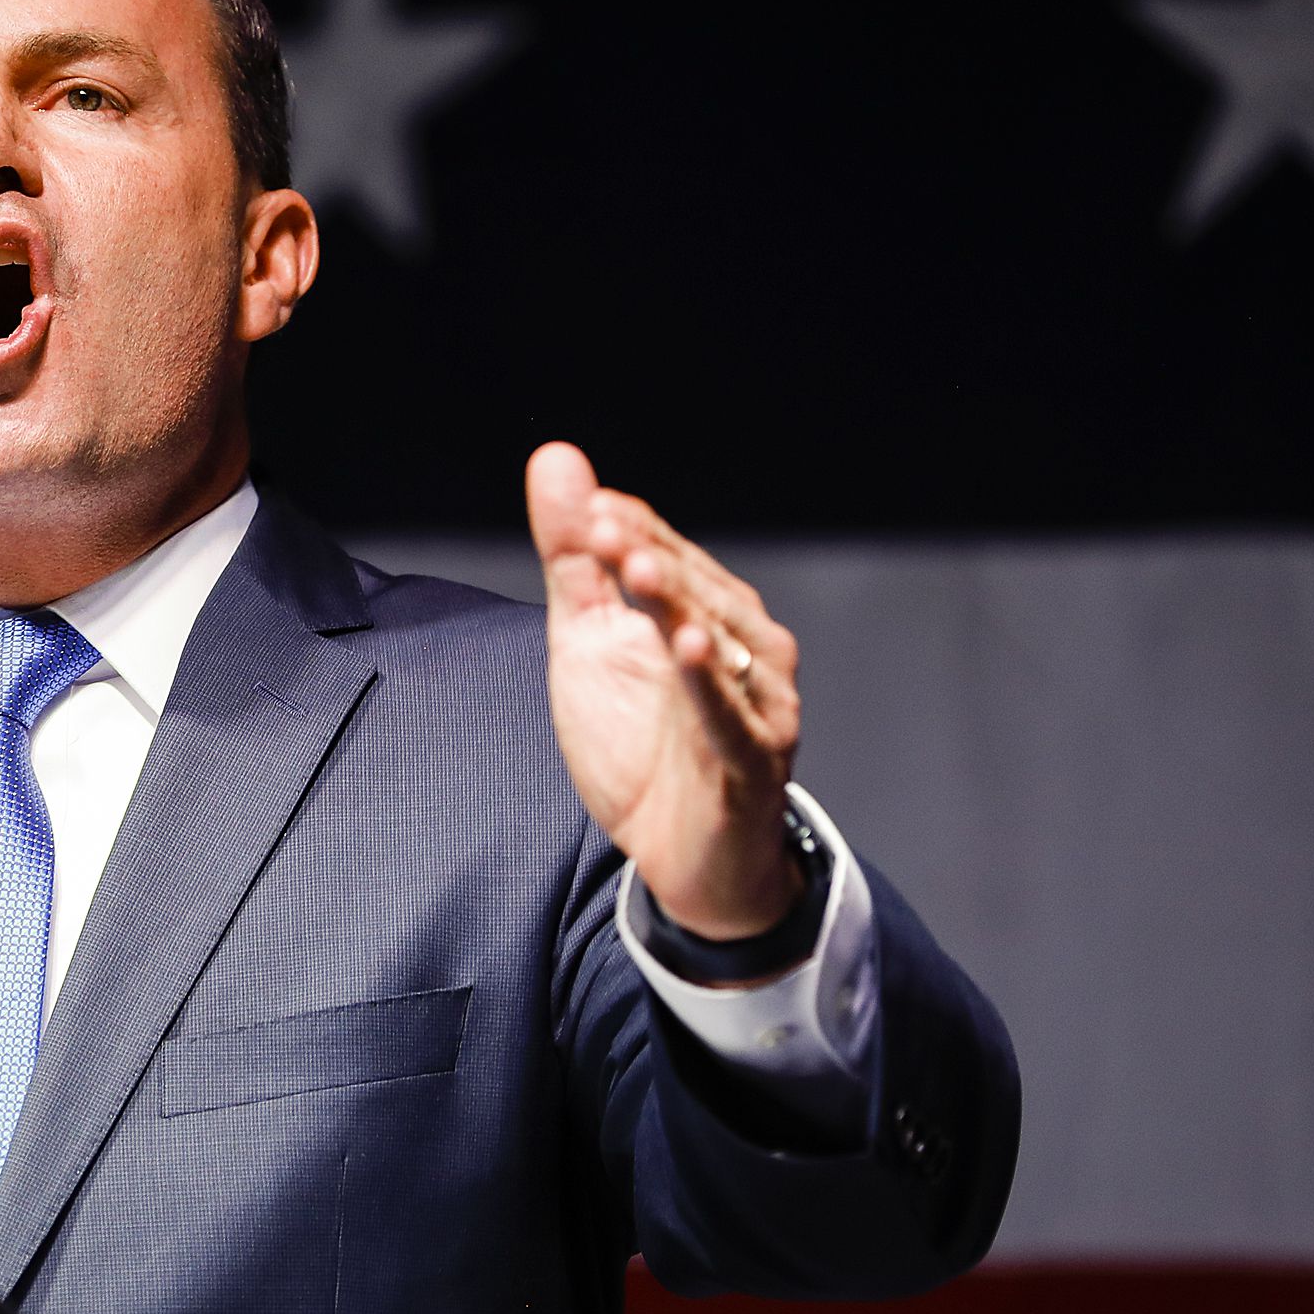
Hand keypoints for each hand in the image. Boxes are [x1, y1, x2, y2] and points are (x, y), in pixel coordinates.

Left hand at [525, 443, 801, 943]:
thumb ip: (574, 558)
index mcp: (706, 610)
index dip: (624, 528)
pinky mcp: (754, 762)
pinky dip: (711, 686)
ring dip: (678, 604)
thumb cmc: (641, 742)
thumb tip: (555, 459)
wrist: (681, 854)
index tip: (582, 507)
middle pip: (693, 589)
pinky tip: (689, 650)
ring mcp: (757, 704)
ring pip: (718, 643)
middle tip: (598, 526)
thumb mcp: (589, 641)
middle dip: (645, 555)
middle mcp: (745, 648)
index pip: (664, 551)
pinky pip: (732, 719)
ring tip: (637, 570)